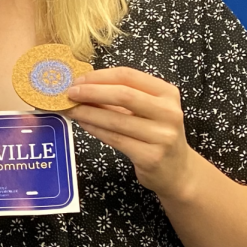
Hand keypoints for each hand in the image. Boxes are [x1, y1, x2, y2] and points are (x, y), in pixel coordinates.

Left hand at [67, 66, 197, 199]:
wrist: (177, 170)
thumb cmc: (155, 134)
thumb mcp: (146, 110)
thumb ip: (119, 97)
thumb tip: (82, 86)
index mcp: (167, 93)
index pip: (128, 76)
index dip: (99, 76)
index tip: (78, 79)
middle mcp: (168, 112)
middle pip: (123, 95)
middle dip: (91, 92)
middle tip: (70, 93)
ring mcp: (162, 136)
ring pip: (116, 119)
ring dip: (87, 112)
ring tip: (71, 109)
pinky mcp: (151, 156)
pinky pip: (115, 138)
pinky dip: (95, 129)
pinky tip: (83, 123)